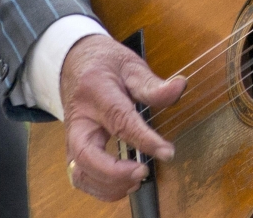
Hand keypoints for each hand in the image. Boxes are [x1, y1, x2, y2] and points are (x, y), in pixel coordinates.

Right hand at [61, 34, 185, 200]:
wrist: (74, 64)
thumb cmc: (105, 63)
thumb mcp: (130, 65)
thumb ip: (153, 83)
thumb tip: (180, 87)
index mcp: (95, 92)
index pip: (119, 119)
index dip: (144, 139)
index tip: (167, 152)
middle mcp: (79, 119)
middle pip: (86, 155)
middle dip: (115, 172)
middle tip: (144, 172)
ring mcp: (72, 137)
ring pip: (80, 173)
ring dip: (108, 185)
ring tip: (138, 180)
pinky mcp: (74, 149)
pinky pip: (81, 176)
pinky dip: (101, 187)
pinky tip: (124, 184)